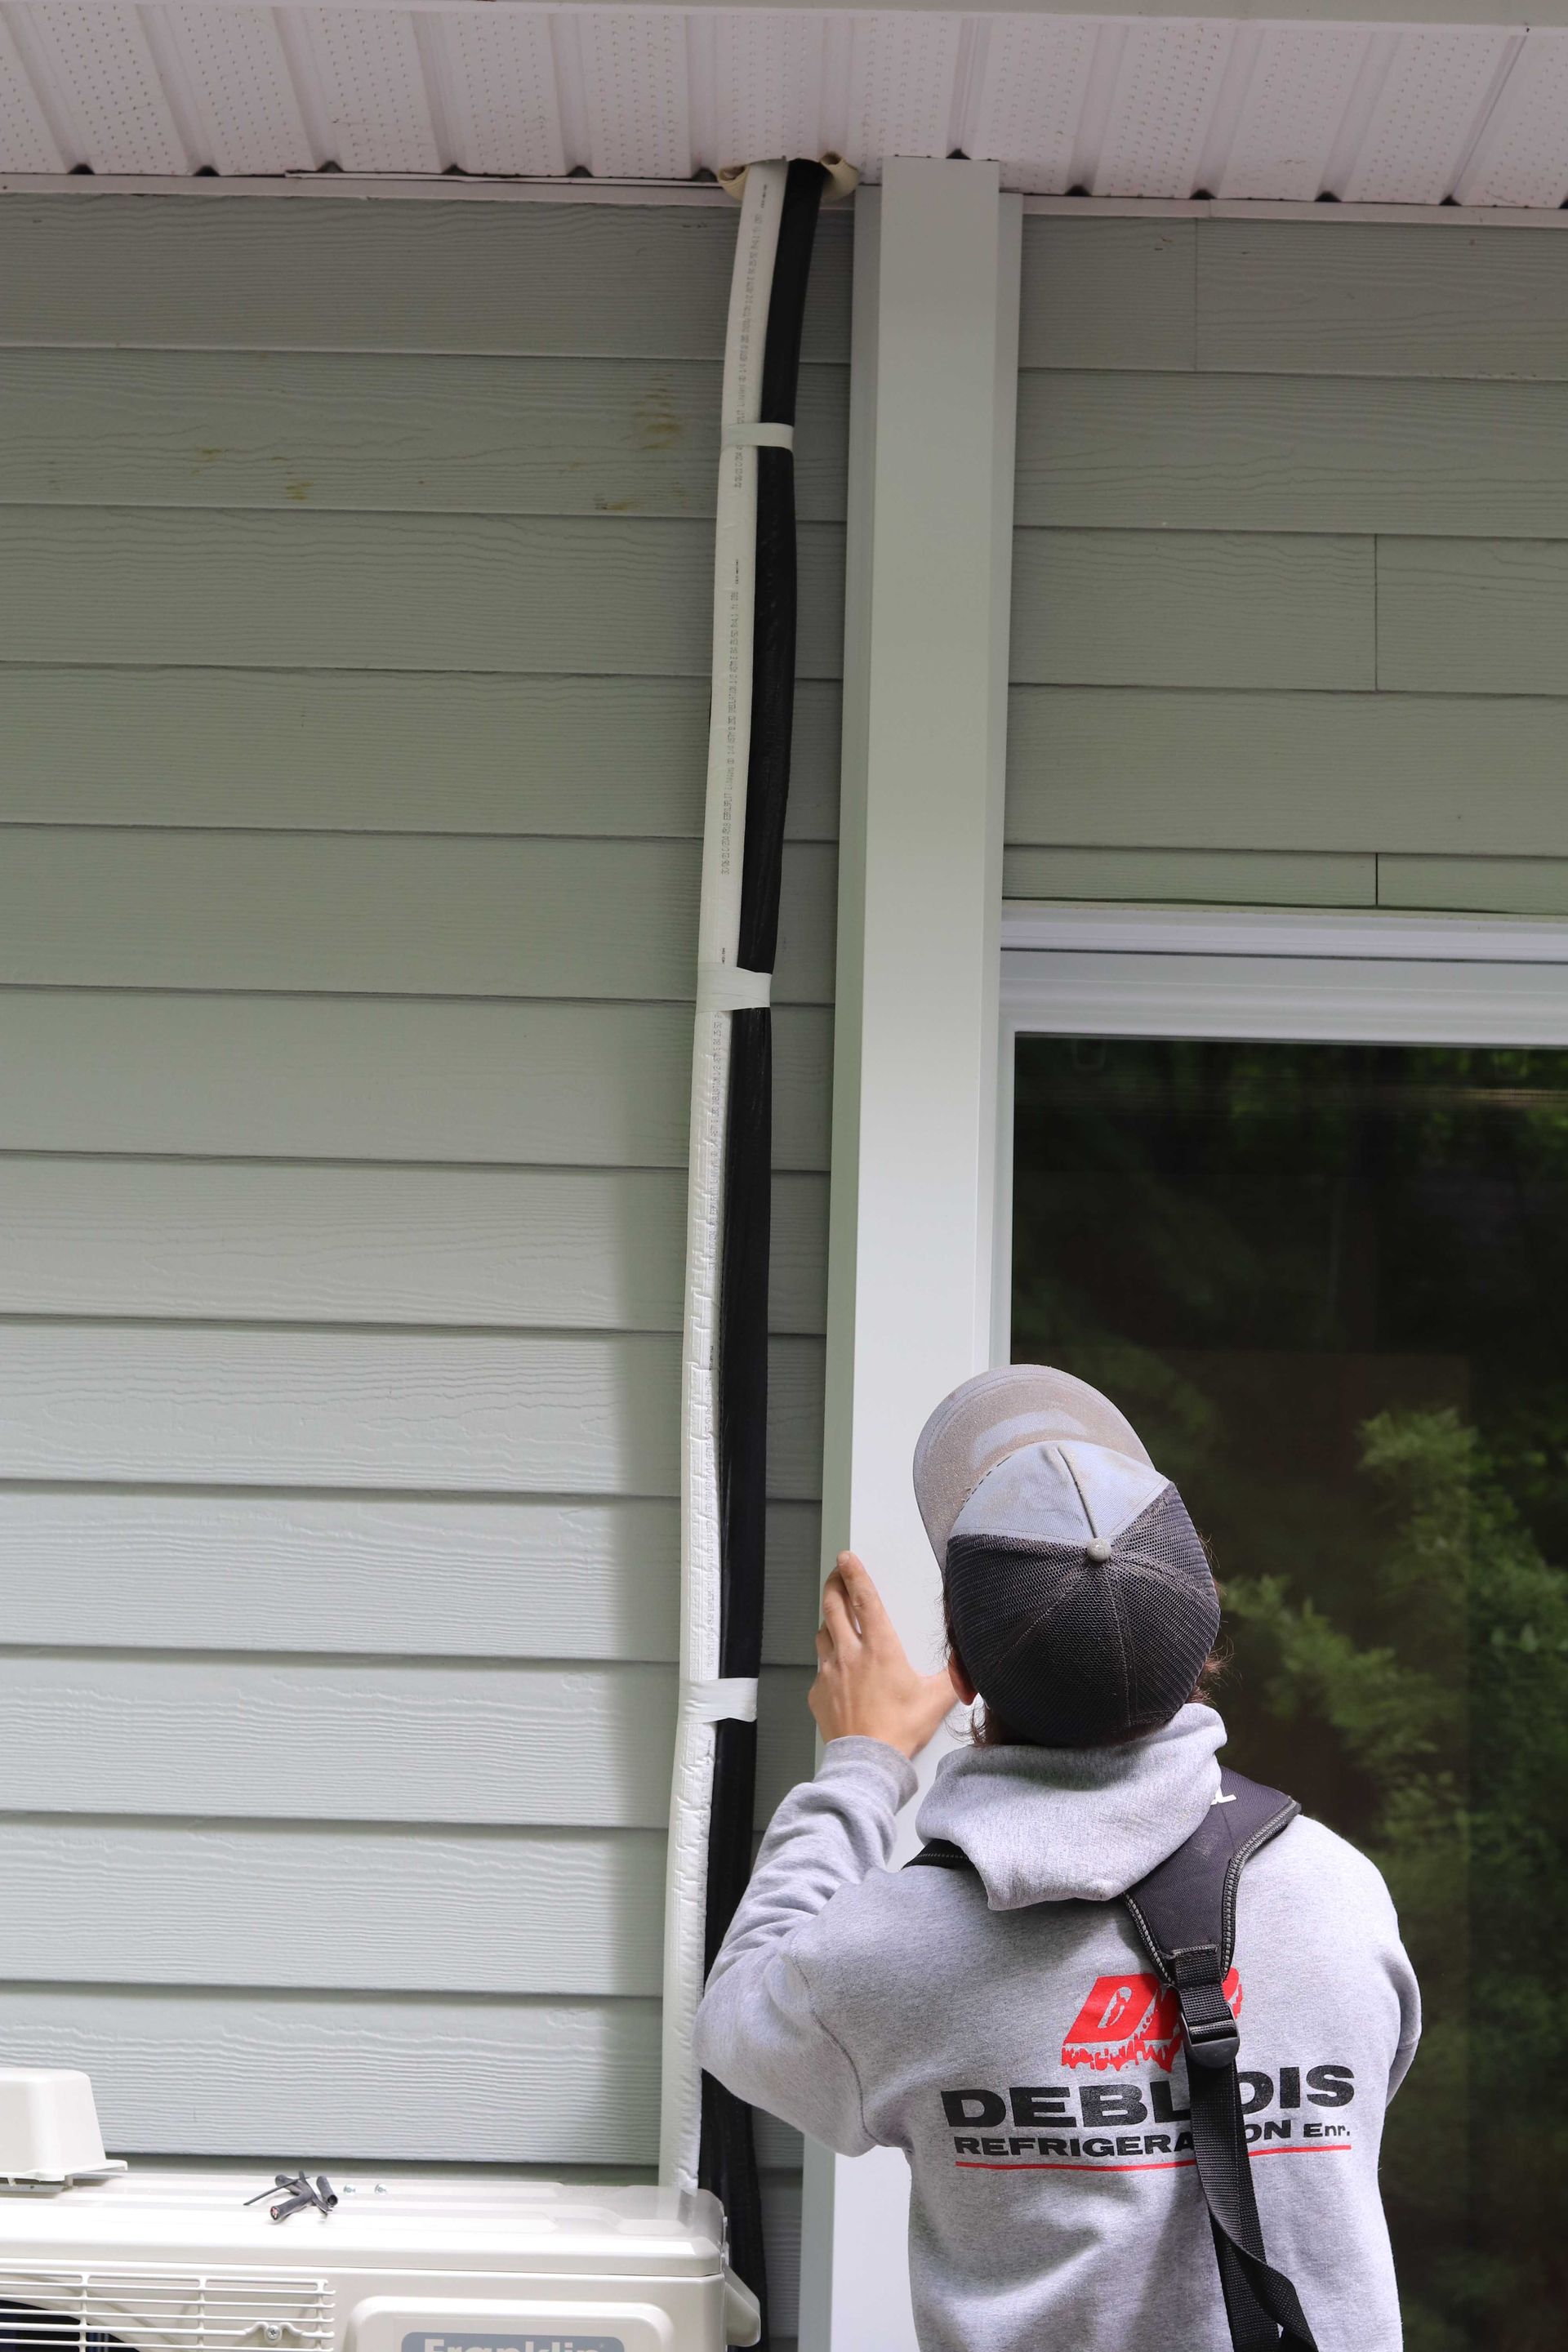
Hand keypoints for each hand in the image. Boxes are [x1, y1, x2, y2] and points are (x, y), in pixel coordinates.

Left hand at [809, 1553, 956, 1758]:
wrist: (868, 1762)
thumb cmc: (899, 1731)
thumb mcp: (936, 1700)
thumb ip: (953, 1676)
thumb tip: (967, 1663)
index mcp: (880, 1648)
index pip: (865, 1599)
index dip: (855, 1573)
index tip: (847, 1558)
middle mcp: (850, 1654)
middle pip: (834, 1605)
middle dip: (834, 1585)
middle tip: (837, 1575)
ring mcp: (830, 1672)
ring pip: (823, 1632)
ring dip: (829, 1620)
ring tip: (837, 1618)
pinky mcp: (818, 1691)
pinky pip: (819, 1667)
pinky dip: (827, 1660)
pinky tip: (836, 1667)